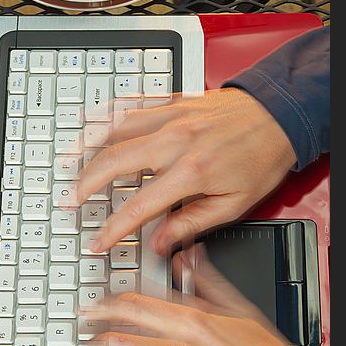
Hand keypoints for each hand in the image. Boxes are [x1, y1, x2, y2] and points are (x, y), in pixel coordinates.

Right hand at [77, 88, 296, 253]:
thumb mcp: (234, 203)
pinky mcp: (173, 103)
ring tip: (67, 161)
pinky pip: (132, 104)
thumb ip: (192, 222)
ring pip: (115, 130)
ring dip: (87, 147)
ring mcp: (171, 118)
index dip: (113, 229)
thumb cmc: (261, 157)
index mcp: (190, 172)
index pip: (138, 206)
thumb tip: (161, 241)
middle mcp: (174, 142)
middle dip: (85, 185)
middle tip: (69, 201)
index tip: (97, 242)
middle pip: (113, 163)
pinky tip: (92, 120)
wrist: (279, 116)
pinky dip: (108, 113)